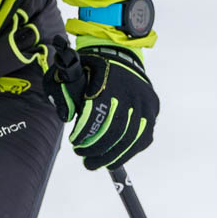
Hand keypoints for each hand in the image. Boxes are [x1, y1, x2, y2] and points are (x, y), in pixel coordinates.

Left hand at [50, 44, 158, 170]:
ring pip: (131, 137)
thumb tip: (65, 117)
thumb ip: (64, 92)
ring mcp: (145, 101)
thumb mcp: (71, 71)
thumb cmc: (90, 68)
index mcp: (108, 78)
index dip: (85, 132)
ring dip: (111, 156)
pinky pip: (143, 137)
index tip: (74, 142)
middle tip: (81, 156)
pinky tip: (112, 160)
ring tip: (93, 164)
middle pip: (116, 129)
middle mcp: (130, 90)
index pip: (98, 112)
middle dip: (96, 148)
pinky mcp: (152, 109)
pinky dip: (128, 152)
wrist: (119, 54)